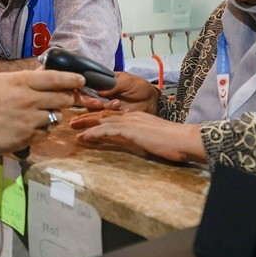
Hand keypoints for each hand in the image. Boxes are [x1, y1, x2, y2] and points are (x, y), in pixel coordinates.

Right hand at [0, 70, 83, 154]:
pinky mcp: (28, 137)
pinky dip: (42, 130)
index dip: (72, 78)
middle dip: (68, 98)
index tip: (81, 80)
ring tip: (38, 114)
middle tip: (65, 98)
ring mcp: (30, 120)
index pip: (56, 78)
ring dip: (53, 115)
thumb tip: (44, 73)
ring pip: (56, 117)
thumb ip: (25, 78)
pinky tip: (28, 126)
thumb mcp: (1, 81)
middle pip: (63, 98)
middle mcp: (29, 100)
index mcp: (22, 82)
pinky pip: (46, 133)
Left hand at [70, 110, 204, 163]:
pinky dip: (93, 133)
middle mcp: (131, 115)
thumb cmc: (171, 142)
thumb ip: (139, 136)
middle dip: (87, 117)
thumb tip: (131, 141)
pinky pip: (107, 130)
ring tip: (73, 128)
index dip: (98, 117)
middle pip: (104, 114)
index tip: (86, 120)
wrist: (182, 139)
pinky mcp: (130, 129)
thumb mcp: (150, 137)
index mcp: (136, 116)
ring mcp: (130, 121)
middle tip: (73, 121)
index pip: (113, 115)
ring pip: (102, 120)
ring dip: (86, 123)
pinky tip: (84, 136)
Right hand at [79, 70, 159, 113]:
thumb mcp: (127, 80)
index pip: (88, 85)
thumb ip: (113, 84)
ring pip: (94, 109)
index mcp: (104, 82)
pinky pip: (103, 118)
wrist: (152, 101)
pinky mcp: (111, 116)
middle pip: (87, 99)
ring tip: (117, 103)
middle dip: (92, 101)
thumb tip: (99, 90)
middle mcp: (102, 94)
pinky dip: (109, 115)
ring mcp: (106, 105)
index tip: (92, 93)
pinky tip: (119, 109)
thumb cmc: (141, 87)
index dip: (85, 89)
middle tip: (100, 102)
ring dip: (103, 107)